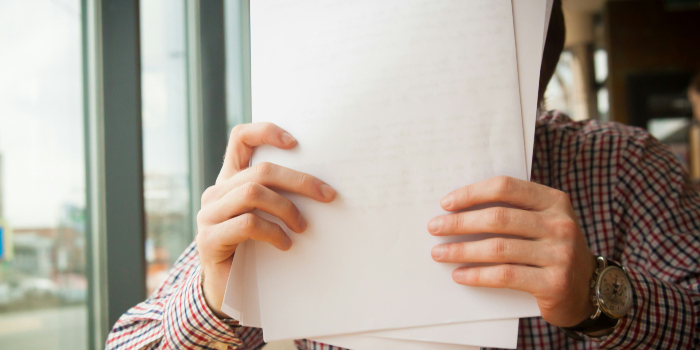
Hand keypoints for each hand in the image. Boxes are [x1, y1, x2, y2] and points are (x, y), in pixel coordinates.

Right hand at [196, 123, 335, 317]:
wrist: (226, 292)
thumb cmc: (253, 251)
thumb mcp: (267, 218)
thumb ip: (278, 198)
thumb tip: (321, 187)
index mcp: (230, 180)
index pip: (240, 139)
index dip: (266, 131)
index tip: (295, 142)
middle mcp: (216, 193)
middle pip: (260, 171)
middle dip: (300, 181)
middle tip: (327, 195)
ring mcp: (209, 215)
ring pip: (253, 193)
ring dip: (287, 208)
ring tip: (303, 227)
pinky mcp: (209, 239)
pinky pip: (247, 223)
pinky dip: (273, 232)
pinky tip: (285, 244)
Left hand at [428, 176, 595, 326]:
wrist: (589, 289)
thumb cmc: (553, 250)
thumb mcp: (544, 222)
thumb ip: (514, 211)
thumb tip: (459, 208)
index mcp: (554, 201)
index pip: (506, 187)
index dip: (472, 193)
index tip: (446, 203)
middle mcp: (560, 224)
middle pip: (498, 218)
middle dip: (459, 223)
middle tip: (434, 228)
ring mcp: (560, 254)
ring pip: (498, 248)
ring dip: (462, 251)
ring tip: (439, 253)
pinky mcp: (554, 283)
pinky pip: (505, 275)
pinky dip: (477, 275)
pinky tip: (460, 274)